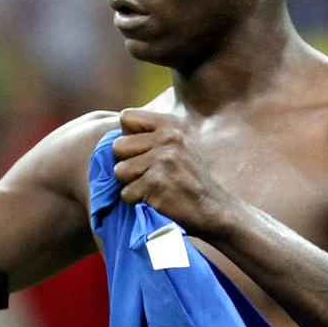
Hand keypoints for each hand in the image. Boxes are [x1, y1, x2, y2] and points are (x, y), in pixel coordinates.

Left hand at [112, 110, 237, 235]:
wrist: (212, 208)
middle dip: (126, 163)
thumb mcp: (179, 144)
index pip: (126, 117)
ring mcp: (162, 160)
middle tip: (146, 174)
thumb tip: (115, 135)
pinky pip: (126, 193)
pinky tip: (155, 199)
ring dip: (130, 183)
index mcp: (171, 124)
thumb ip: (153, 134)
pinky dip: (136, 201)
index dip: (128, 136)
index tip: (142, 152)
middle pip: (118, 146)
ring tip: (151, 187)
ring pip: (119, 171)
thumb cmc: (189, 177)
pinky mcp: (155, 184)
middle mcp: (168, 137)